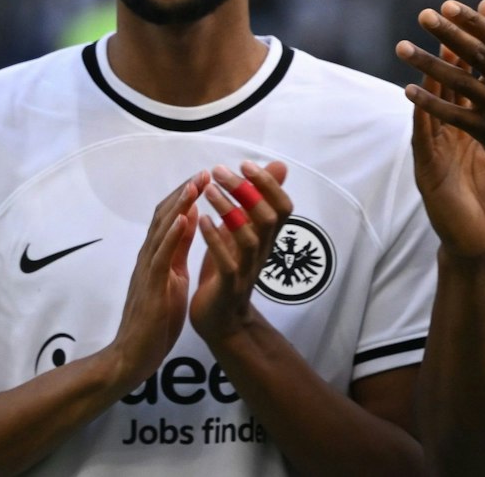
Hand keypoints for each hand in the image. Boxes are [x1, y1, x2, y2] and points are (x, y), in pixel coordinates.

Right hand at [100, 172, 202, 388]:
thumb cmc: (155, 320)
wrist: (133, 355)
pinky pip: (161, 255)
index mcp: (157, 256)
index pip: (169, 217)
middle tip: (204, 171)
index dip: (186, 196)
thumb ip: (178, 249)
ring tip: (196, 185)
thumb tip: (190, 219)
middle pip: (164, 216)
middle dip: (185, 193)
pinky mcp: (151, 286)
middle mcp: (149, 257)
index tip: (205, 177)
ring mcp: (148, 270)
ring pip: (162, 230)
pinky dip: (172, 234)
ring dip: (179, 205)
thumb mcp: (173, 277)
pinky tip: (184, 218)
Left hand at [189, 162, 290, 347]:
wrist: (221, 321)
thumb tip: (278, 167)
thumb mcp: (243, 232)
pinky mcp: (229, 287)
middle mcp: (261, 252)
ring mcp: (246, 270)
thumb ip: (255, 203)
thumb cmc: (228, 271)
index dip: (269, 185)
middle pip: (267, 218)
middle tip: (219, 171)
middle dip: (245, 190)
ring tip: (209, 191)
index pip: (283, 208)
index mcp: (265, 239)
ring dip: (228, 210)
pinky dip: (214, 240)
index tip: (245, 164)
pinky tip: (202, 220)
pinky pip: (227, 262)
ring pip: (248, 238)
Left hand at [395, 0, 484, 193]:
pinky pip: (453, 114)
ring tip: (402, 48)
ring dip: (429, 64)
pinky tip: (408, 89)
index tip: (446, 5)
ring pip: (460, 82)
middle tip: (422, 15)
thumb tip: (484, 4)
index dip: (472, 21)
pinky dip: (430, 102)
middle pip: (478, 54)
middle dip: (449, 34)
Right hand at [408, 43, 484, 259]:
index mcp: (466, 130)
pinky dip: (419, 116)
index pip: (467, 86)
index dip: (469, 57)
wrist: (478, 241)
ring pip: (428, 107)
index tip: (475, 26)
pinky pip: (423, 138)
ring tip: (419, 52)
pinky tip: (411, 96)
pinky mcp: (428, 169)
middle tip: (442, 26)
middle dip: (443, 57)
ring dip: (421, 79)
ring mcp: (435, 151)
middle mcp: (448, 135)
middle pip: (445, 90)